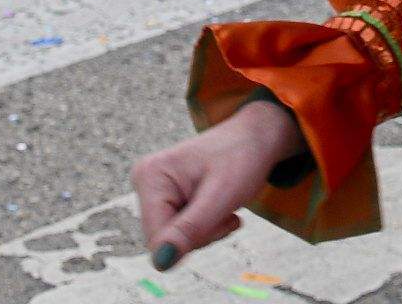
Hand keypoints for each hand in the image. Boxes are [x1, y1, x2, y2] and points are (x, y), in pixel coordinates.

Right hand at [133, 100, 306, 270]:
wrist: (256, 138)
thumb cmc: (242, 158)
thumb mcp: (221, 196)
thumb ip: (191, 230)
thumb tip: (160, 264)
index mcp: (150, 176)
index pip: (157, 238)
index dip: (191, 240)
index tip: (221, 219)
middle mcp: (145, 182)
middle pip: (165, 240)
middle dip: (200, 234)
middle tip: (225, 211)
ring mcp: (154, 190)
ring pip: (174, 240)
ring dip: (206, 232)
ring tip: (224, 207)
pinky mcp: (166, 198)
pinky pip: (180, 232)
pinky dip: (205, 227)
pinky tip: (219, 209)